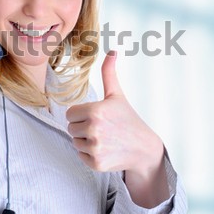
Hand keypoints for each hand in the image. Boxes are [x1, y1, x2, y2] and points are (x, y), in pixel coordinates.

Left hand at [66, 51, 163, 176]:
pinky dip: (89, 154)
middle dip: (83, 127)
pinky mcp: (96, 163)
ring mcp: (95, 148)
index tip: (96, 116)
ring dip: (85, 141)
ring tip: (104, 138)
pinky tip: (105, 149)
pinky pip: (80, 155)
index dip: (81, 114)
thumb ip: (109, 73)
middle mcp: (93, 130)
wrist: (143, 149)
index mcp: (95, 111)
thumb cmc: (128, 119)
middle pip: (71, 128)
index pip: (70, 113)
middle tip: (102, 128)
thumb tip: (112, 50)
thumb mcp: (117, 95)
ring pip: (75, 142)